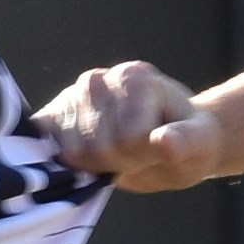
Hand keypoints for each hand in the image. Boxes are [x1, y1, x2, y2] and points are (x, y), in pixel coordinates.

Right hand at [42, 59, 224, 190]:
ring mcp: (70, 98)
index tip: (156, 148)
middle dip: (120, 162)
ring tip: (116, 153)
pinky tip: (80, 159)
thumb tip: (164, 141)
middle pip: (98, 148)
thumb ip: (187, 141)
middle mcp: (96, 80)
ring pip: (72, 155)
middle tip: (137, 153)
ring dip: (96, 167)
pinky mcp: (50, 118)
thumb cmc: (187, 141)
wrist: (166, 140)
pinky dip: (57, 161)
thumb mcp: (201, 144)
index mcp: (134, 76)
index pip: (128, 137)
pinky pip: (41, 148)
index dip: (143, 155)